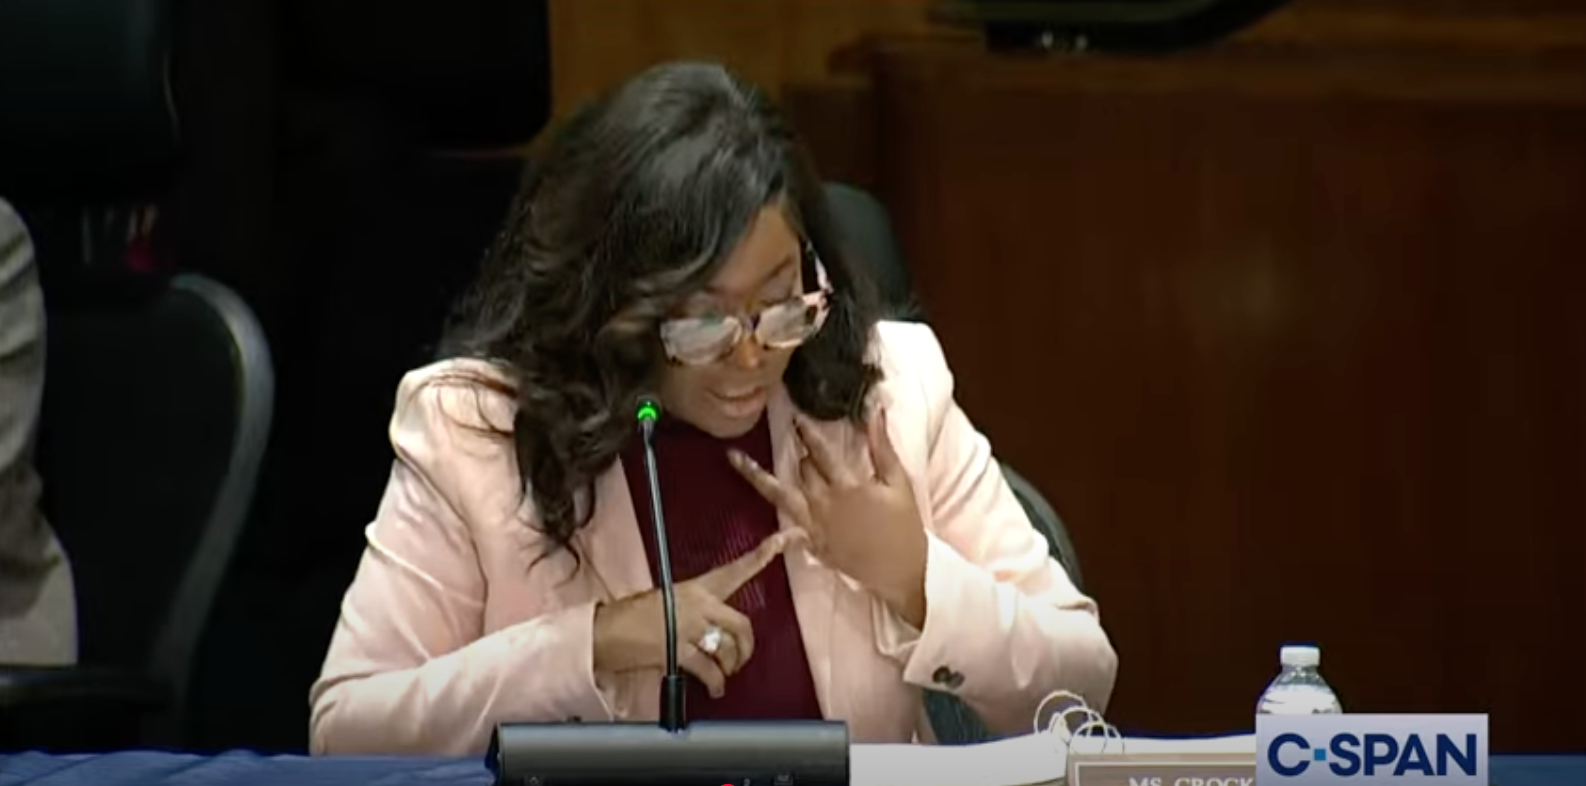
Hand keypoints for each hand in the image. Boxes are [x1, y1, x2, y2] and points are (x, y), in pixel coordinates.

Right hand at [592, 529, 799, 697]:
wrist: (606, 632)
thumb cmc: (633, 616)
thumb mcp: (667, 601)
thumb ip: (696, 610)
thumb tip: (714, 630)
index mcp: (696, 587)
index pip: (737, 569)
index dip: (766, 554)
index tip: (789, 538)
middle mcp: (697, 604)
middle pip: (741, 624)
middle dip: (746, 647)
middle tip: (741, 659)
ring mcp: (689, 626)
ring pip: (728, 648)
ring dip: (729, 666)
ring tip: (722, 675)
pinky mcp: (679, 650)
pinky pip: (709, 669)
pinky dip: (715, 682)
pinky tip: (715, 688)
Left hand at [729, 408, 928, 627]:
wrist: (902, 570)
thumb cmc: (904, 524)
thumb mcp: (898, 482)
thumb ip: (882, 446)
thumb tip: (873, 410)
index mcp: (848, 486)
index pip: (822, 453)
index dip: (808, 433)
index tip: (796, 418)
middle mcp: (824, 503)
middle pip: (802, 470)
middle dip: (799, 453)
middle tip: (790, 435)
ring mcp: (814, 525)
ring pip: (779, 495)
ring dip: (757, 476)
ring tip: (733, 458)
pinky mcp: (811, 543)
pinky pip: (784, 527)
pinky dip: (764, 513)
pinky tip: (750, 501)